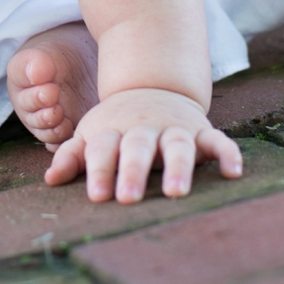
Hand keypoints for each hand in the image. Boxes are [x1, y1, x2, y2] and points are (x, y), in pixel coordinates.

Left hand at [45, 88, 241, 202]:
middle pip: (138, 147)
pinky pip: (217, 140)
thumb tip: (50, 180)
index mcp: (114, 130)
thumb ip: (72, 155)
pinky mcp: (200, 130)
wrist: (153, 85)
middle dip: (132, 171)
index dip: (99, 170)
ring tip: (176, 192)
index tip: (97, 196)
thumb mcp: (91, 134)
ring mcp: (174, 127)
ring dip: (177, 166)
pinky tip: (233, 172)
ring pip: (177, 144)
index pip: (103, 149)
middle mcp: (144, 128)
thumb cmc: (116, 123)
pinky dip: (227, 153)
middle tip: (127, 198)